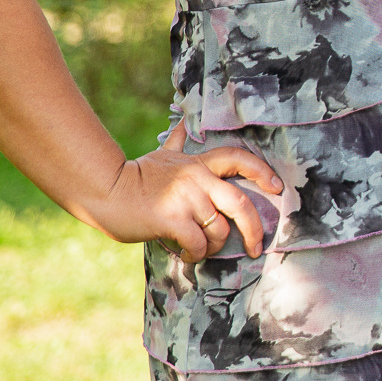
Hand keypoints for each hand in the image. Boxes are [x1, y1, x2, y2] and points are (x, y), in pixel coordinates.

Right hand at [93, 123, 284, 262]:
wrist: (105, 191)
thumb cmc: (134, 177)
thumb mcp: (162, 157)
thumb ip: (178, 145)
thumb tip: (183, 124)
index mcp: (198, 164)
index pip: (238, 158)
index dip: (262, 172)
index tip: (277, 187)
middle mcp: (197, 179)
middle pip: (240, 203)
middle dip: (254, 229)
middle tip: (256, 247)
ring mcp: (186, 199)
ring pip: (218, 230)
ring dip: (214, 247)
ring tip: (201, 251)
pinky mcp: (172, 219)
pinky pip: (198, 244)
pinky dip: (196, 255)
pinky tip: (186, 255)